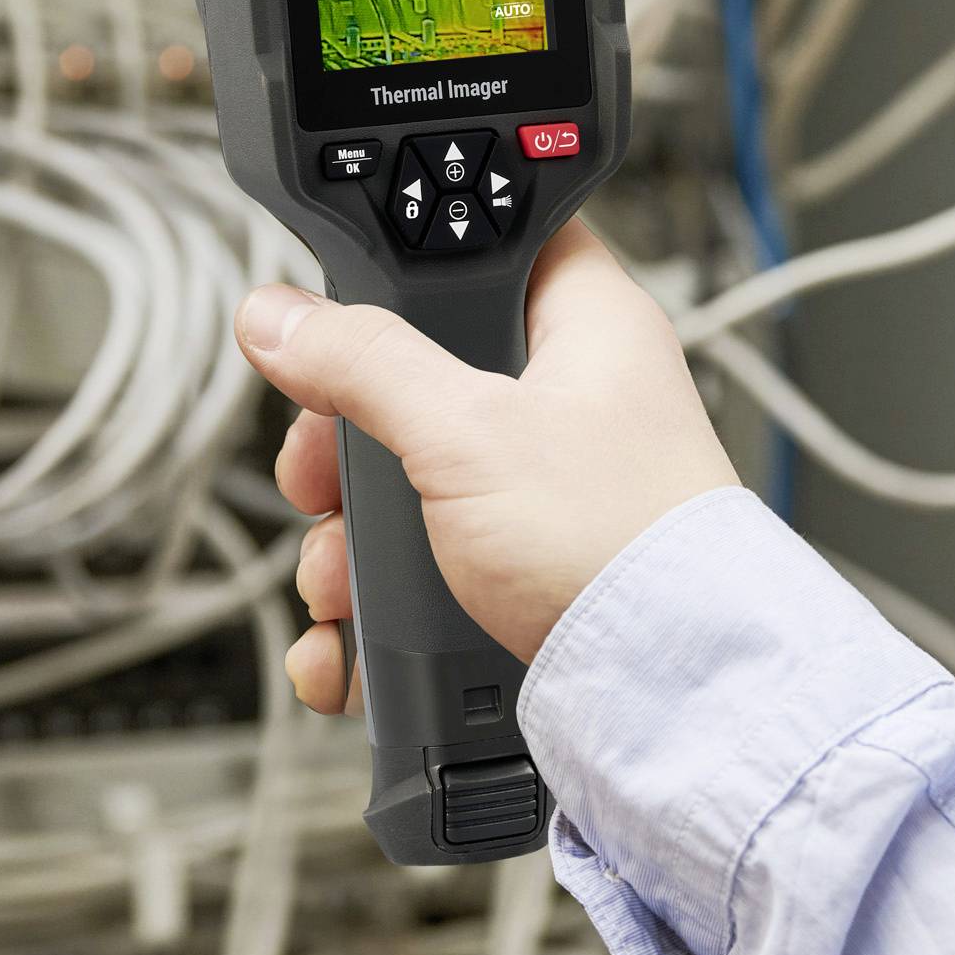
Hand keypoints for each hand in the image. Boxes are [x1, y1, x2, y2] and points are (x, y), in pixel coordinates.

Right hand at [232, 220, 739, 713]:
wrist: (672, 701)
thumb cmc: (620, 545)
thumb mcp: (467, 432)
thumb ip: (364, 363)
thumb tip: (282, 315)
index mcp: (584, 327)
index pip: (484, 253)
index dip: (403, 278)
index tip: (337, 326)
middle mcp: (572, 402)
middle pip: (418, 383)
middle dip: (346, 450)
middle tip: (322, 477)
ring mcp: (548, 494)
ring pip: (411, 489)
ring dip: (349, 543)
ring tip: (336, 579)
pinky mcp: (528, 574)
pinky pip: (425, 572)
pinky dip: (375, 610)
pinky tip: (346, 638)